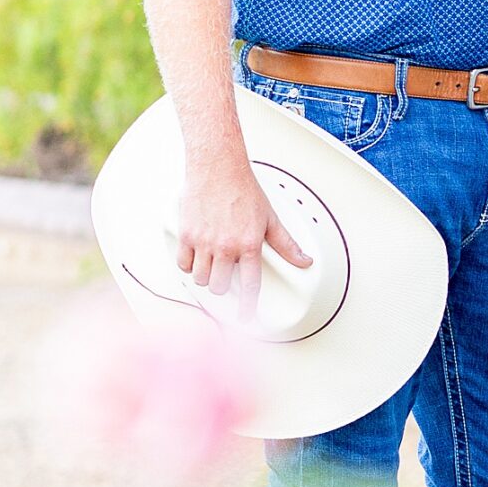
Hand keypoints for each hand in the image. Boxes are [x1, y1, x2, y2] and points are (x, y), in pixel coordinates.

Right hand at [177, 153, 311, 319]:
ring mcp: (204, 242)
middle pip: (221, 286)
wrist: (218, 168)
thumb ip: (286, 244)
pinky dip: (189, 265)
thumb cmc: (243, 190)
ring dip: (207, 277)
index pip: (250, 285)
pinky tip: (196, 258)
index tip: (246, 318)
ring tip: (212, 265)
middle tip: (226, 277)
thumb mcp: (270, 218)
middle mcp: (225, 246)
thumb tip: (304, 260)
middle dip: (224, 286)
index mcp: (249, 244)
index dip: (248, 307)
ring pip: (201, 279)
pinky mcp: (186, 235)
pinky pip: (183, 264)